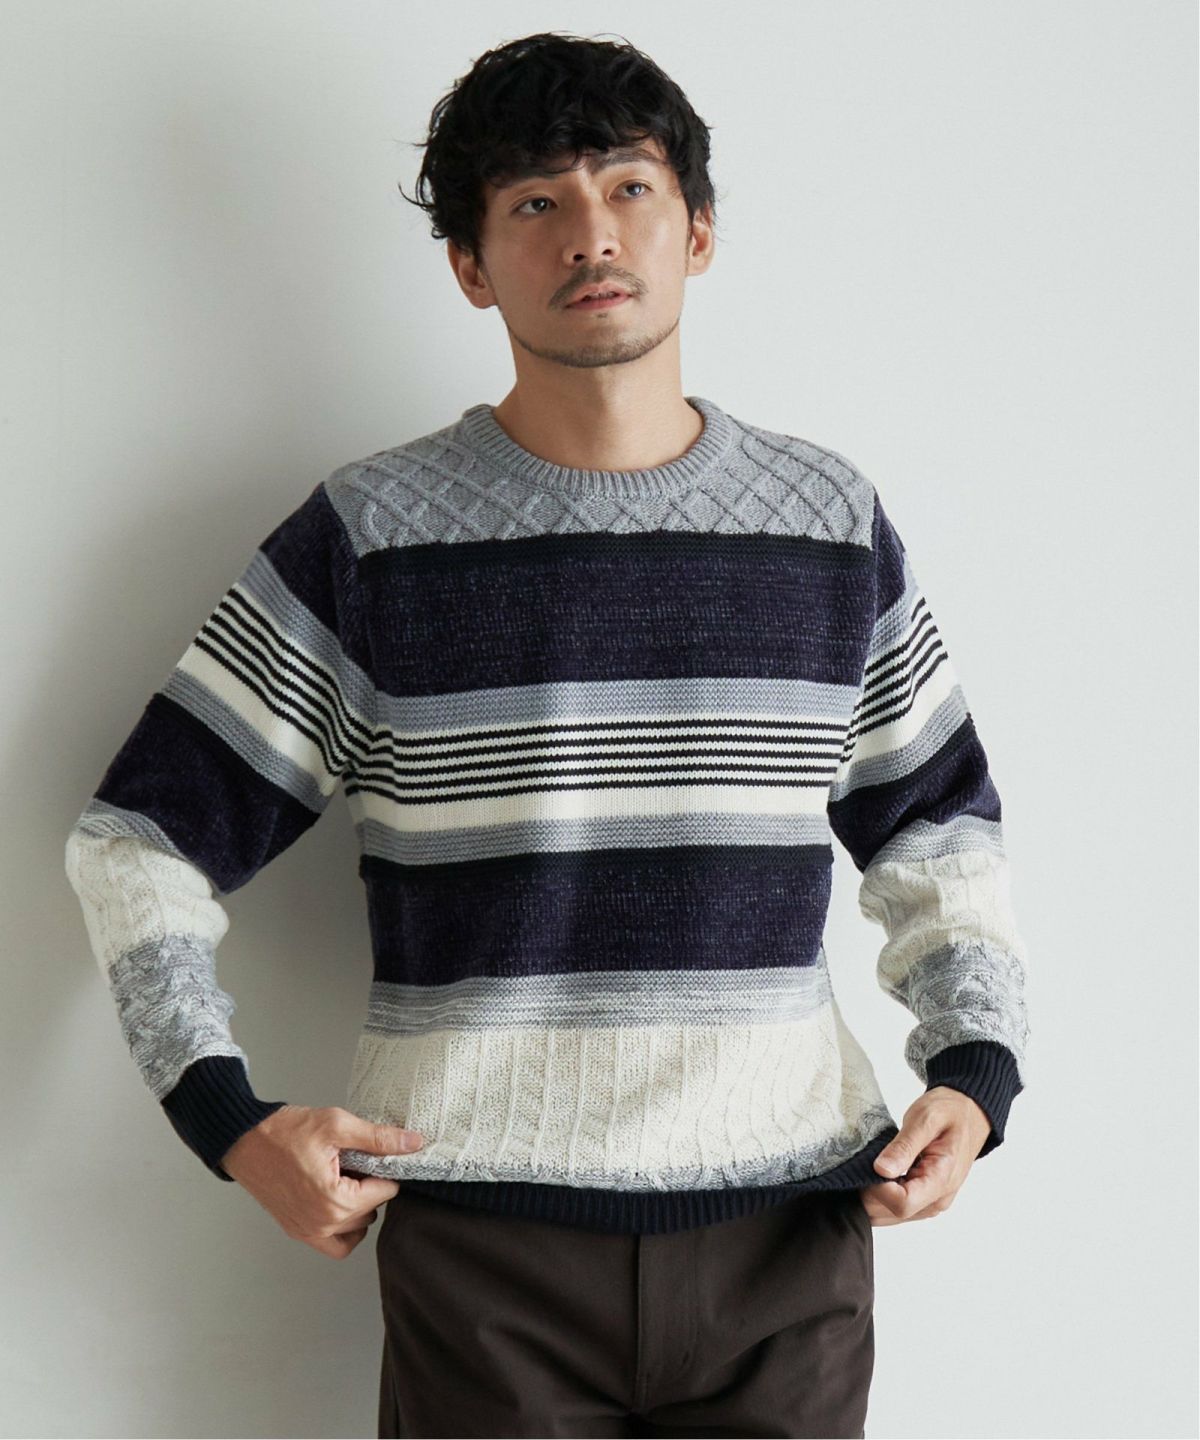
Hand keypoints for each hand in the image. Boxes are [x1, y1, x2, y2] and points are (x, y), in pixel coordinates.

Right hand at [220, 1105, 425, 1259]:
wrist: (243, 1140)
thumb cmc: (285, 1131)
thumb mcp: (337, 1125)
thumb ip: (379, 1138)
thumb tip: (413, 1143)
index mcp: (333, 1201)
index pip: (385, 1192)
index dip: (385, 1169)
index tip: (372, 1153)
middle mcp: (321, 1225)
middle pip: (371, 1211)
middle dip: (370, 1186)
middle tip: (356, 1160)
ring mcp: (307, 1232)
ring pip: (355, 1230)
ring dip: (358, 1206)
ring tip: (345, 1175)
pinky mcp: (297, 1231)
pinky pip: (334, 1244)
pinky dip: (344, 1228)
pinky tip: (340, 1197)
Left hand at [857, 1087, 992, 1225]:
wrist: (969, 1114)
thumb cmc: (948, 1112)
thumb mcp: (926, 1119)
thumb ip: (904, 1146)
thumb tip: (882, 1170)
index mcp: (941, 1180)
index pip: (902, 1204)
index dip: (878, 1189)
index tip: (867, 1166)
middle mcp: (938, 1199)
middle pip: (893, 1213)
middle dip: (870, 1192)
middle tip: (861, 1164)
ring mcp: (932, 1202)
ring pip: (891, 1215)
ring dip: (873, 1195)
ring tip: (868, 1166)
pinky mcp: (925, 1199)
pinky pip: (896, 1208)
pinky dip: (881, 1196)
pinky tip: (875, 1175)